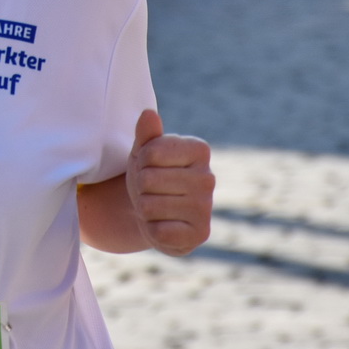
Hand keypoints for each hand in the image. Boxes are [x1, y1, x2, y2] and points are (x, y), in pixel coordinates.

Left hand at [127, 109, 212, 255]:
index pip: (151, 152)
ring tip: (156, 206)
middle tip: (150, 190)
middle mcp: (208, 177)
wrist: (156, 213)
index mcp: (199, 150)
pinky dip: (152, 229)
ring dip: (144, 208)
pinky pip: (158, 231)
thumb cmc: (151, 174)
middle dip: (140, 187)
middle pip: (148, 180)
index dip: (140, 161)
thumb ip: (145, 133)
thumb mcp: (143, 152)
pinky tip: (162, 224)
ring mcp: (206, 208)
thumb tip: (149, 114)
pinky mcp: (201, 234)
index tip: (148, 166)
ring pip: (149, 206)